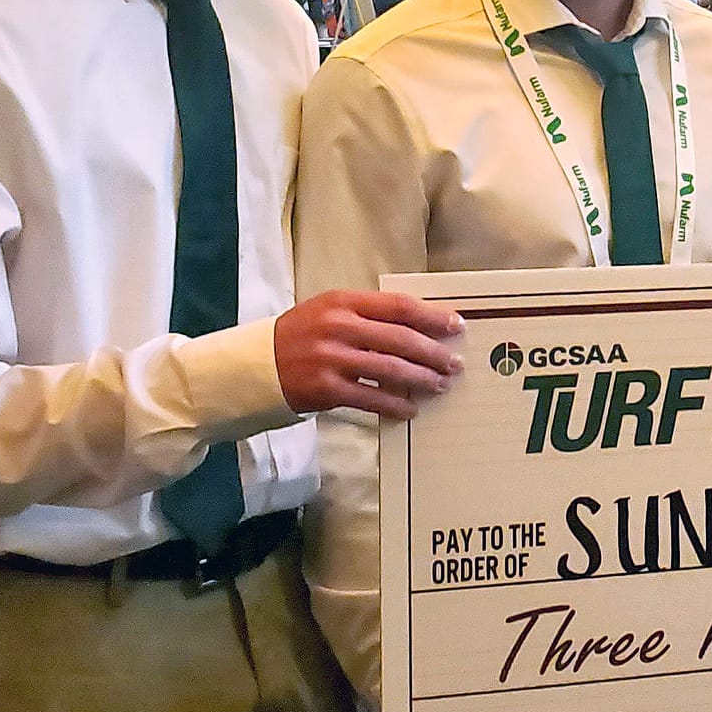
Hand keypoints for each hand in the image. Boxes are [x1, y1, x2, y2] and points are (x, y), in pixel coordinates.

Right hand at [275, 291, 464, 420]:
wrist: (256, 365)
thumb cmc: (300, 336)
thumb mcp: (330, 312)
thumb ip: (368, 315)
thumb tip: (419, 329)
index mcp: (343, 302)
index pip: (398, 306)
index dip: (432, 316)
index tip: (456, 325)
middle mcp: (338, 327)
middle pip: (400, 339)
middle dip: (433, 352)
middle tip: (454, 363)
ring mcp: (331, 358)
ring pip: (390, 369)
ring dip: (421, 379)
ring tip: (439, 385)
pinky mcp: (325, 388)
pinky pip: (370, 398)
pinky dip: (395, 404)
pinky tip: (410, 408)